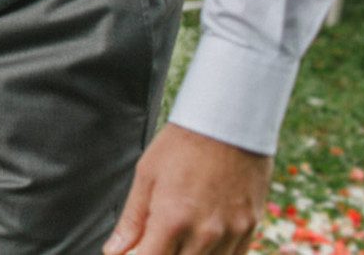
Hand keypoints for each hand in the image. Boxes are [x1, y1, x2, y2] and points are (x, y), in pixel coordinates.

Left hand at [103, 124, 272, 254]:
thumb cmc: (181, 145)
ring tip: (178, 237)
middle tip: (158, 238)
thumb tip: (113, 251)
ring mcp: (231, 232)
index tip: (137, 251)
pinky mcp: (250, 227)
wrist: (228, 121)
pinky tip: (202, 243)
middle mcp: (204, 233)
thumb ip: (132, 220)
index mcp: (172, 220)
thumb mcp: (146, 176)